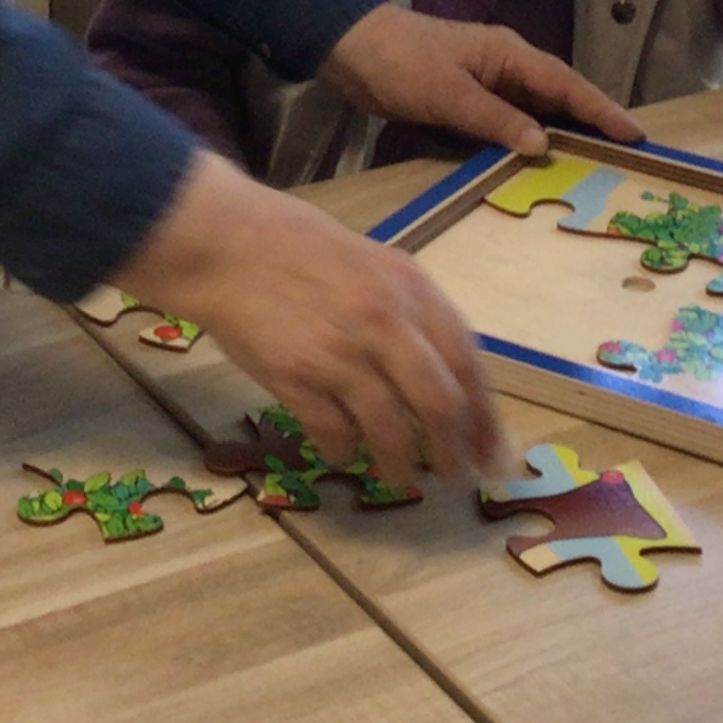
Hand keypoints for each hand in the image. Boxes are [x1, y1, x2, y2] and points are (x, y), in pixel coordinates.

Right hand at [115, 150, 505, 477]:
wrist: (228, 243)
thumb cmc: (302, 251)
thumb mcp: (375, 266)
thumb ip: (411, 315)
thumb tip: (447, 378)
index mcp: (412, 290)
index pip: (467, 364)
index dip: (485, 417)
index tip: (494, 452)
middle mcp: (385, 322)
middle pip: (439, 405)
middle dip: (453, 451)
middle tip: (455, 477)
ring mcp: (340, 353)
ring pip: (391, 430)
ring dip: (401, 465)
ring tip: (401, 479)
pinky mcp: (296, 378)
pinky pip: (334, 433)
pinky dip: (344, 451)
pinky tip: (344, 453)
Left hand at [319, 4, 641, 153]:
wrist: (351, 48)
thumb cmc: (402, 64)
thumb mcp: (449, 94)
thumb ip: (496, 120)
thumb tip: (544, 146)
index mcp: (510, 55)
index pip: (567, 86)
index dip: (602, 111)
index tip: (635, 135)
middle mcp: (507, 67)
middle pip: (560, 98)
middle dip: (593, 124)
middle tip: (628, 157)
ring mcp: (489, 83)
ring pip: (537, 112)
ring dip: (563, 135)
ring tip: (595, 166)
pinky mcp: (469, 100)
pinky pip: (510, 122)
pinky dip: (528, 141)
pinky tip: (537, 164)